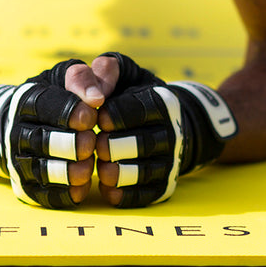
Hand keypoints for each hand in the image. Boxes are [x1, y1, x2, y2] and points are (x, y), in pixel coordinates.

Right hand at [0, 59, 98, 208]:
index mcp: (25, 100)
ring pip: (41, 170)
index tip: (91, 116)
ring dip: (67, 171)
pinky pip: (43, 194)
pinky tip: (81, 187)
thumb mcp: (64, 78)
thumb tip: (98, 97)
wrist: (21, 126)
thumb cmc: (54, 98)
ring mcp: (18, 160)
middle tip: (90, 143)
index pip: (43, 105)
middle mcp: (16, 131)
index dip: (68, 111)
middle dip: (69, 144)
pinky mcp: (26, 185)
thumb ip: (83, 78)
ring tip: (88, 166)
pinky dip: (63, 194)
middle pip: (41, 140)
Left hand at [93, 52, 237, 207]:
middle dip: (114, 146)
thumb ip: (106, 71)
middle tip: (96, 145)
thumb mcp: (125, 74)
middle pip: (142, 144)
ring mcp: (170, 161)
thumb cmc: (134, 95)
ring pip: (144, 172)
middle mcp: (171, 132)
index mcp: (162, 102)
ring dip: (118, 173)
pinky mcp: (163, 185)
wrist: (169, 124)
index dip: (113, 116)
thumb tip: (93, 94)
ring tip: (101, 167)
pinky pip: (145, 195)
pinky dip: (124, 195)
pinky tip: (107, 189)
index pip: (137, 110)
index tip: (97, 118)